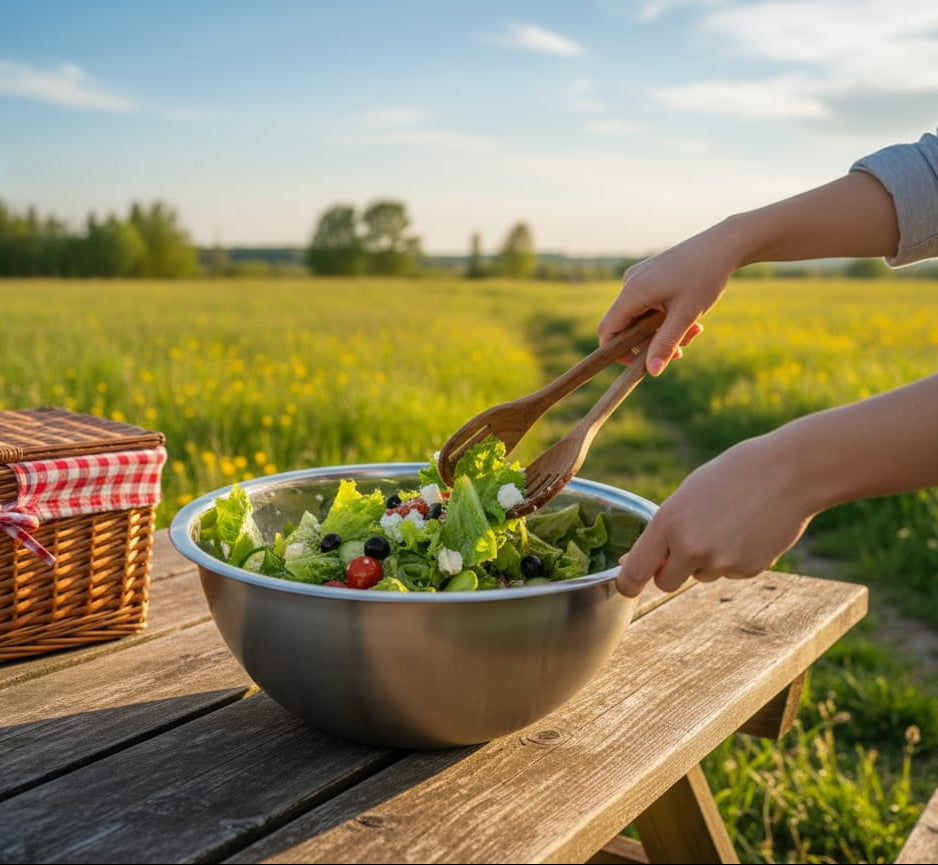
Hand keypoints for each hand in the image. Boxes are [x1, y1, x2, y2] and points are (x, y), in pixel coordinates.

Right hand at [598, 223, 740, 375]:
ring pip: (641, 317)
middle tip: (682, 350)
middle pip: (627, 326)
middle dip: (652, 342)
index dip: (617, 352)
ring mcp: (640, 278)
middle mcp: (630, 283)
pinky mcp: (650, 275)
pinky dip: (665, 316)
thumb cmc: (705, 276)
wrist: (724, 243)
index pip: (608, 330)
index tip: (640, 364)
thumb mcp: (686, 314)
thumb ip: (666, 343)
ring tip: (694, 330)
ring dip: (663, 331)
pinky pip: (648, 304)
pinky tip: (689, 315)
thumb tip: (652, 371)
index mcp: (633, 291)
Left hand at [616, 433, 814, 597]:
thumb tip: (633, 563)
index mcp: (668, 522)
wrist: (789, 472)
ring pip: (701, 576)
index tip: (627, 585)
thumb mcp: (687, 495)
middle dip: (671, 571)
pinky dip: (735, 559)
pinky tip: (750, 530)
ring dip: (708, 560)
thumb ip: (663, 531)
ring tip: (730, 523)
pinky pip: (730, 573)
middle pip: (666, 583)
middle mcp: (690, 547)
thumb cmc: (733, 476)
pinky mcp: (747, 570)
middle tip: (689, 545)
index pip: (635, 572)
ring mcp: (720, 561)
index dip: (627, 583)